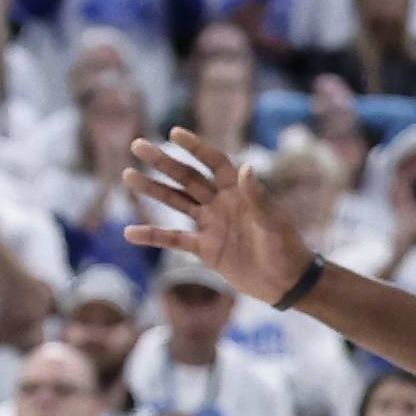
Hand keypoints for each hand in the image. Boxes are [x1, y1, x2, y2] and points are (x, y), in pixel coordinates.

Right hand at [125, 129, 310, 307]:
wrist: (287, 283)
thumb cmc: (287, 248)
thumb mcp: (273, 222)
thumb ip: (258, 197)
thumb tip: (247, 168)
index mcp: (239, 192)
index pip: (213, 163)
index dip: (196, 147)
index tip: (174, 132)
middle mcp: (221, 203)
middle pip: (187, 178)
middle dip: (163, 162)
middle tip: (138, 145)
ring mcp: (211, 225)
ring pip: (176, 202)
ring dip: (153, 189)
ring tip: (128, 175)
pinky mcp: (205, 248)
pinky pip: (174, 239)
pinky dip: (153, 236)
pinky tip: (130, 232)